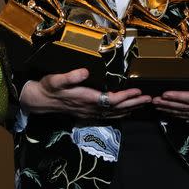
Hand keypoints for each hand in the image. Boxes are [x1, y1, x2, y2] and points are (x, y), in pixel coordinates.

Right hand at [19, 68, 150, 118]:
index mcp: (86, 98)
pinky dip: (120, 114)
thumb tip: (85, 72)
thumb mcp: (56, 79)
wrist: (40, 100)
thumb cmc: (49, 87)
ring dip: (130, 109)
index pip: (111, 100)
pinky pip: (108, 116)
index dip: (126, 96)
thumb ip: (71, 76)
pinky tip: (126, 112)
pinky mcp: (88, 113)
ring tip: (143, 103)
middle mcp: (90, 108)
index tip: (137, 90)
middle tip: (149, 98)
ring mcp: (89, 112)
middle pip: (117, 108)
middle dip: (134, 103)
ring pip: (114, 113)